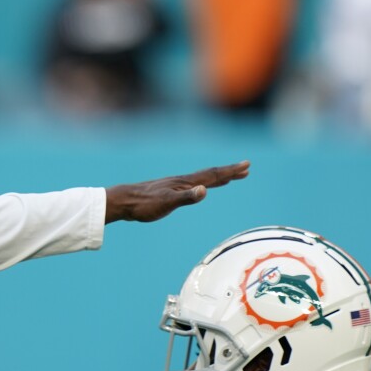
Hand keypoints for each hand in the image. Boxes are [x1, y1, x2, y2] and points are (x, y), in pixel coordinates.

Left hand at [104, 161, 249, 223]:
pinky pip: (193, 186)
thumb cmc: (144, 204)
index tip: (247, 166)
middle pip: (211, 175)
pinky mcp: (169, 192)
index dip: (230, 171)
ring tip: (230, 177)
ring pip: (202, 180)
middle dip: (229, 172)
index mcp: (185, 183)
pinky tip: (201, 189)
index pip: (213, 175)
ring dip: (218, 178)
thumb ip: (186, 198)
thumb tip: (205, 191)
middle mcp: (183, 182)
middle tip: (246, 168)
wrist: (124, 201)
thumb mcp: (167, 203)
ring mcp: (176, 186)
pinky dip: (203, 185)